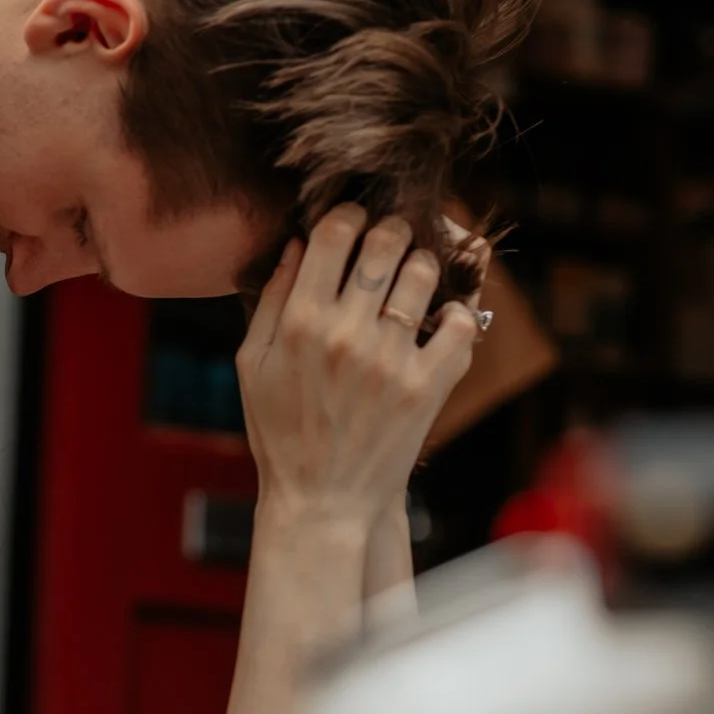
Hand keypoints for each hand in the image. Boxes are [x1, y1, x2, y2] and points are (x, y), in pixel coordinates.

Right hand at [236, 205, 479, 525]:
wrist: (322, 500)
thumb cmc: (280, 431)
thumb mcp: (252, 364)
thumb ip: (273, 300)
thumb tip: (298, 243)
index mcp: (299, 323)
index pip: (334, 234)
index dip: (348, 213)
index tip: (354, 219)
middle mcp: (346, 334)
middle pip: (386, 242)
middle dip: (391, 229)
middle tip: (392, 239)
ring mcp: (392, 359)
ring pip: (425, 274)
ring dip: (422, 265)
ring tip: (414, 279)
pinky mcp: (429, 385)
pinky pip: (461, 324)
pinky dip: (456, 314)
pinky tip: (439, 322)